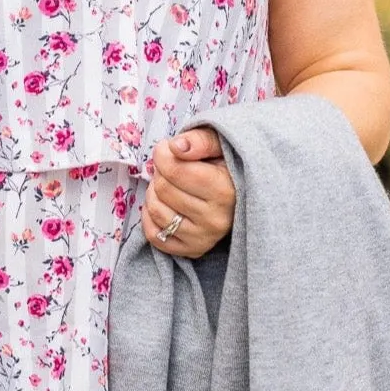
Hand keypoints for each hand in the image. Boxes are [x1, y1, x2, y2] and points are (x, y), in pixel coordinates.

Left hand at [141, 125, 235, 259]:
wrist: (238, 193)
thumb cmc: (224, 163)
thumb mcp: (218, 143)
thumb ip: (199, 140)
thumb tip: (176, 147)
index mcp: (225, 190)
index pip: (174, 169)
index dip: (163, 154)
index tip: (169, 149)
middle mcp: (216, 219)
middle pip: (163, 188)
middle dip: (160, 172)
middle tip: (172, 167)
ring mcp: (204, 238)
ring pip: (155, 210)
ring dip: (154, 192)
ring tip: (170, 184)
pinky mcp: (192, 249)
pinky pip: (155, 235)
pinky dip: (150, 217)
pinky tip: (164, 204)